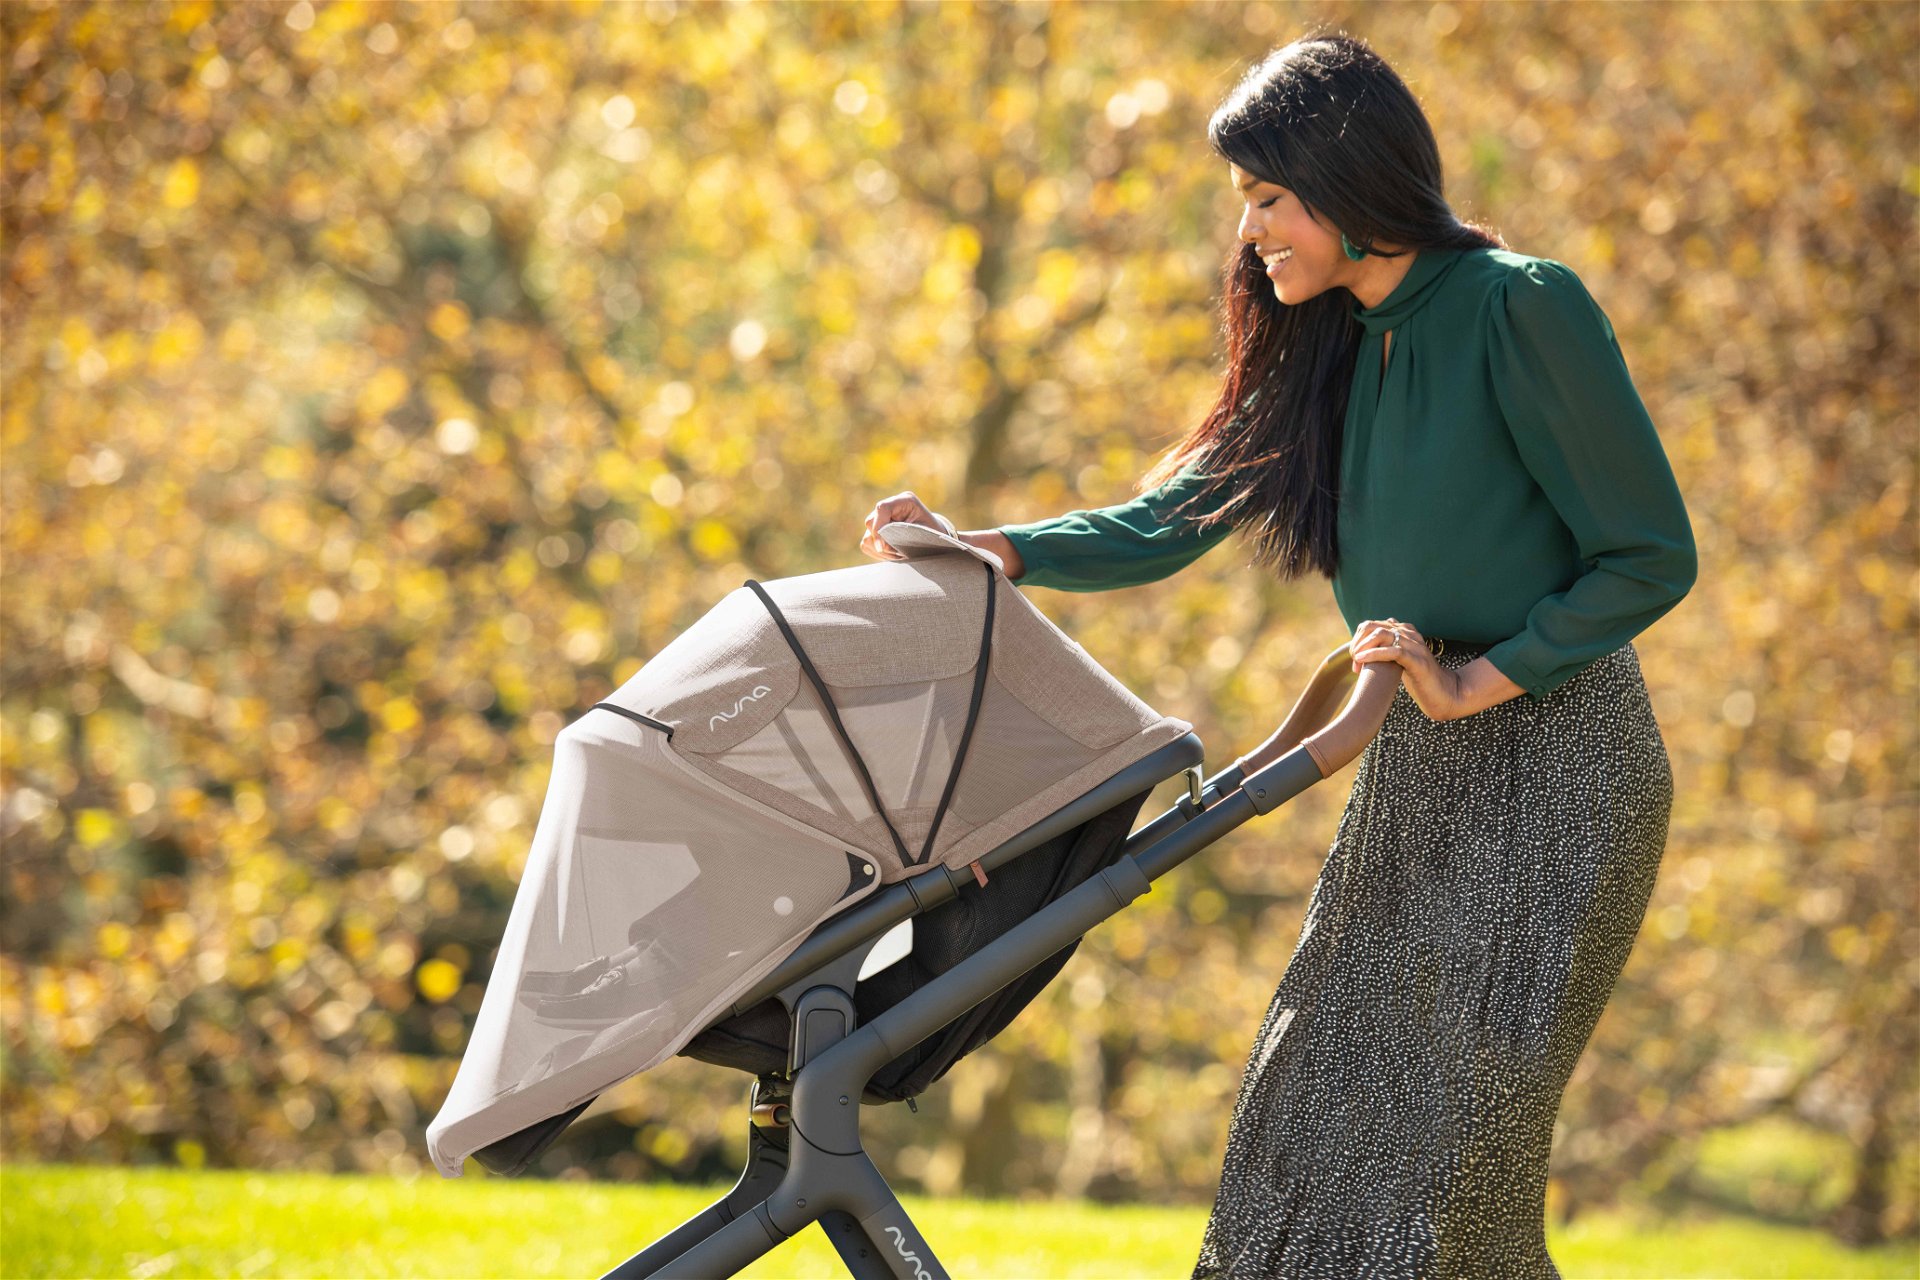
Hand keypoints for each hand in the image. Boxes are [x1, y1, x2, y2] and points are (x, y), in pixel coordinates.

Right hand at [859, 490, 944, 561]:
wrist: (933, 536)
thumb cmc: (933, 534)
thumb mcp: (926, 533)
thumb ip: (905, 536)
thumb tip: (883, 547)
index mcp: (905, 500)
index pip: (882, 508)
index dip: (879, 528)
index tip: (882, 547)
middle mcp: (890, 506)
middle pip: (870, 523)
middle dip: (882, 543)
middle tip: (899, 554)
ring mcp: (881, 517)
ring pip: (867, 536)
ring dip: (881, 551)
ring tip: (898, 555)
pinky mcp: (876, 529)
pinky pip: (867, 543)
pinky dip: (878, 553)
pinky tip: (892, 554)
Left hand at [1350, 618, 1469, 721]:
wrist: (1442, 694)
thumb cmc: (1417, 678)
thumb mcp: (1397, 660)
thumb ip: (1385, 649)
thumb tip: (1362, 648)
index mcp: (1404, 631)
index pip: (1371, 624)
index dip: (1358, 639)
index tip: (1353, 658)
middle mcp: (1409, 634)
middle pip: (1373, 627)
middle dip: (1358, 643)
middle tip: (1353, 661)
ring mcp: (1415, 646)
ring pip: (1382, 635)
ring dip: (1364, 648)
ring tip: (1356, 662)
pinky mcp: (1418, 660)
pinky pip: (1394, 651)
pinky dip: (1375, 654)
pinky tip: (1363, 660)